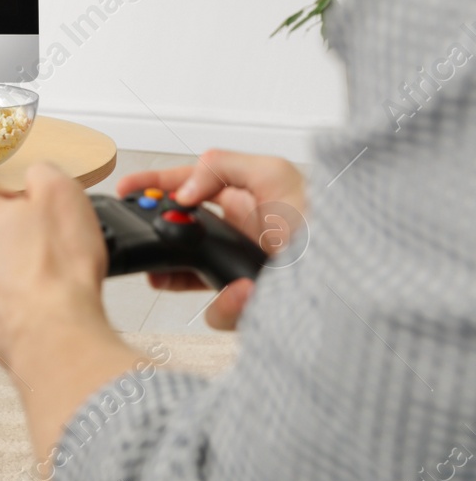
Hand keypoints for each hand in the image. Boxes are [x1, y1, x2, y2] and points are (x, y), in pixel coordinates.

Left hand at [0, 163, 116, 372]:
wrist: (57, 334)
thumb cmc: (61, 269)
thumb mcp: (64, 195)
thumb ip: (43, 175)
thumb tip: (36, 173)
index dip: (0, 198)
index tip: (21, 206)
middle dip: (8, 241)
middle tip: (43, 249)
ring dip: (12, 277)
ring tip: (48, 284)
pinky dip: (17, 311)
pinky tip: (43, 311)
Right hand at [115, 149, 306, 329]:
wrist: (356, 281)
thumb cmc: (324, 223)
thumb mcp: (272, 173)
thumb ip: (219, 167)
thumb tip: (182, 194)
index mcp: (241, 200)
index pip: (185, 189)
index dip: (152, 187)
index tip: (124, 190)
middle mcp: (237, 236)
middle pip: (179, 236)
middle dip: (160, 240)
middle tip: (150, 239)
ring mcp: (239, 272)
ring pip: (190, 278)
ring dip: (184, 278)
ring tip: (179, 275)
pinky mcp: (247, 308)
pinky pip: (218, 312)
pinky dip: (226, 305)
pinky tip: (244, 294)